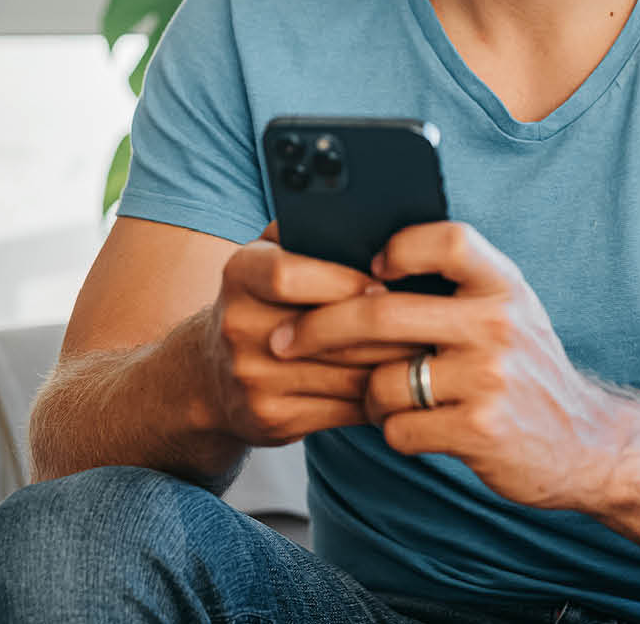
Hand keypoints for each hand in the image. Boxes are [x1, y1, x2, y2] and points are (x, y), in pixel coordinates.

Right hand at [200, 224, 414, 445]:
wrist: (212, 376)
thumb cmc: (263, 302)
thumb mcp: (269, 255)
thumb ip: (308, 232)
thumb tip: (374, 220)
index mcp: (240, 274)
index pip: (287, 275)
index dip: (344, 282)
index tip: (383, 285)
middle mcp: (239, 326)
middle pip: (330, 332)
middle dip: (386, 329)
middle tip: (427, 322)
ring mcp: (252, 377)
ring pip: (346, 374)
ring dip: (394, 365)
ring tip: (426, 351)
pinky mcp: (272, 418)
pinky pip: (343, 410)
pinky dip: (379, 398)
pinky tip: (400, 384)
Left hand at [268, 221, 621, 509]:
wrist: (588, 444)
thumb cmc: (528, 370)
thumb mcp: (510, 311)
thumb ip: (456, 285)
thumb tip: (361, 263)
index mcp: (503, 284)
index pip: (446, 239)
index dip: (398, 247)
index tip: (366, 267)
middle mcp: (498, 324)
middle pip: (379, 314)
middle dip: (317, 329)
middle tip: (282, 339)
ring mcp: (489, 379)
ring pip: (382, 381)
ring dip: (365, 395)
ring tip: (382, 398)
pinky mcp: (479, 431)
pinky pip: (398, 429)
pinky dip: (394, 432)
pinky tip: (415, 429)